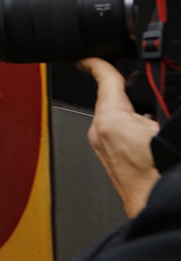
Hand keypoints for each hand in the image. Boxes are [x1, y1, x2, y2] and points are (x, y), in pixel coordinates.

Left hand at [78, 58, 161, 217]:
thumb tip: (165, 100)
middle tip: (156, 97)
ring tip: (158, 128)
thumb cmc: (160, 176)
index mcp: (111, 119)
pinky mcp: (109, 160)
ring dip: (137, 116)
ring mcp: (102, 148)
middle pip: (114, 98)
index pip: (103, 77)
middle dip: (134, 94)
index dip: (98, 61)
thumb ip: (164, 105)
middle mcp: (100, 132)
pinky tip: (153, 143)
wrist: (156, 206)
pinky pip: (120, 135)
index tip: (90, 54)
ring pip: (118, 117)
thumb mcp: (168, 127)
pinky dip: (135, 132)